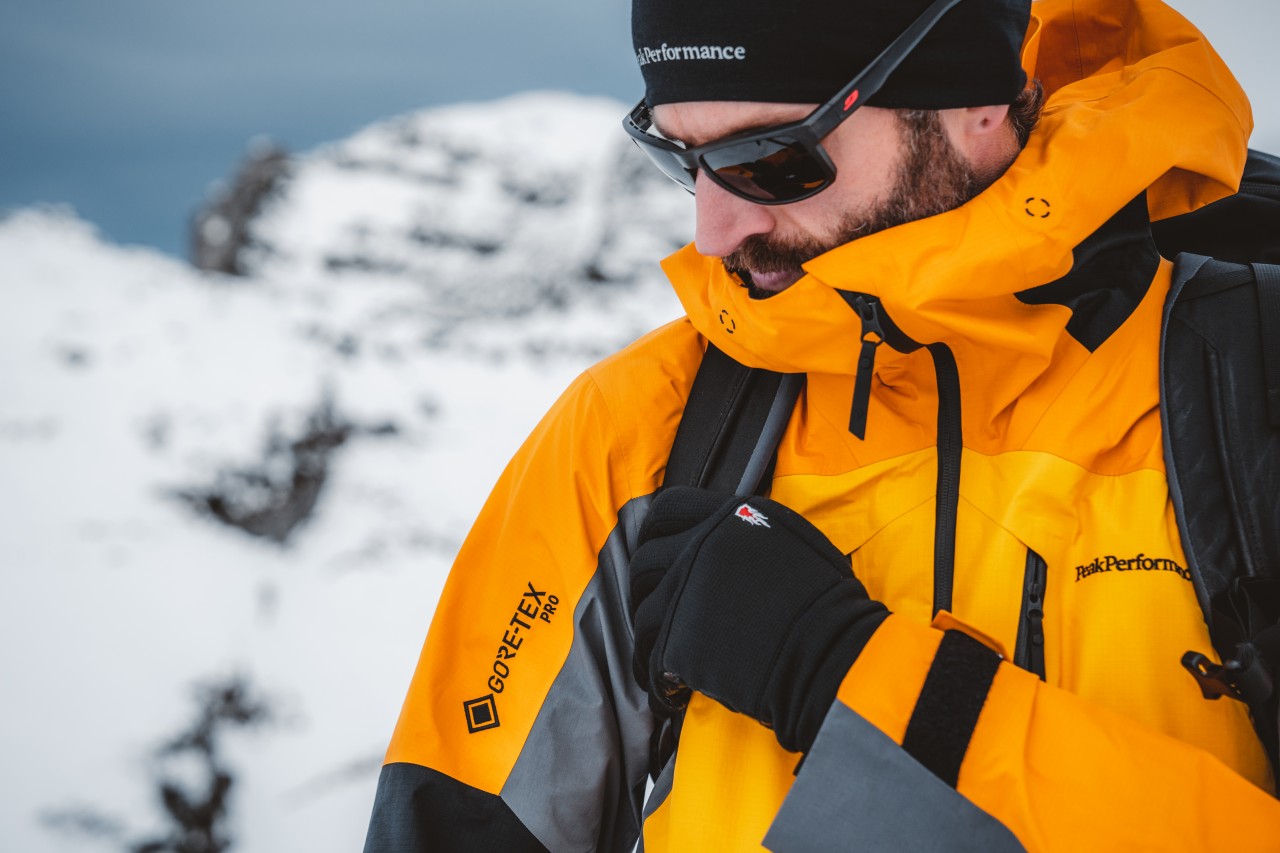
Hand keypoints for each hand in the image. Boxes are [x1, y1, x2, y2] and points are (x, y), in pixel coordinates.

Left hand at [629, 487, 887, 752]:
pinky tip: (671, 689)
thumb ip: (751, 531)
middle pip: (644, 561)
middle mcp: (700, 545)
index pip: (667, 509)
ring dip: (648, 637)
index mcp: (730, 516)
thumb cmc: (830, 602)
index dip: (654, 533)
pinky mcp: (677, 639)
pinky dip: (655, 676)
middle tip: (658, 612)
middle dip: (645, 589)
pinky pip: (650, 657)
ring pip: (643, 613)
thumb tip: (728, 538)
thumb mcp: (795, 541)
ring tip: (662, 658)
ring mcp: (685, 591)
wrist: (832, 651)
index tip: (657, 551)